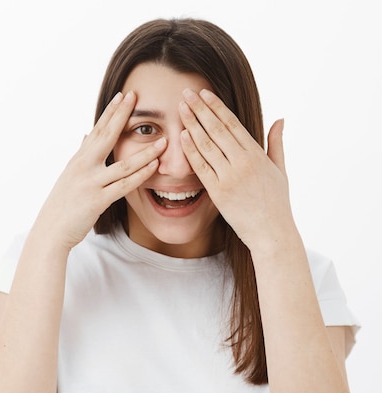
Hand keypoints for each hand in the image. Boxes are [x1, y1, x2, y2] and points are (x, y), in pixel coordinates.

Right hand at [34, 91, 165, 249]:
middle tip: (136, 97)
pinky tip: (154, 167)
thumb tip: (87, 134)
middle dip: (122, 116)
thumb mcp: (70, 174)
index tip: (123, 95)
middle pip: (106, 136)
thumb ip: (81, 154)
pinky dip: (140, 175)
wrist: (51, 230)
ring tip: (163, 140)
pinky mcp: (97, 201)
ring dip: (145, 152)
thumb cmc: (62, 204)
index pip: (97, 129)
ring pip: (122, 164)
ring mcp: (90, 183)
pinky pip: (123, 186)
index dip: (111, 112)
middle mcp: (83, 167)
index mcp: (79, 159)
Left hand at [179, 88, 294, 249]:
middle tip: (185, 92)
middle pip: (217, 129)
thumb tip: (279, 119)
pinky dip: (191, 150)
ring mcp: (230, 177)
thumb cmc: (276, 202)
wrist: (271, 232)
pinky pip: (202, 167)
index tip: (204, 93)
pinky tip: (181, 136)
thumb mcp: (280, 170)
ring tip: (180, 108)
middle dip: (200, 109)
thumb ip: (276, 143)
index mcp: (257, 154)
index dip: (216, 107)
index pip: (233, 123)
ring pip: (207, 144)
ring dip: (192, 124)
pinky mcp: (219, 192)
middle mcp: (243, 162)